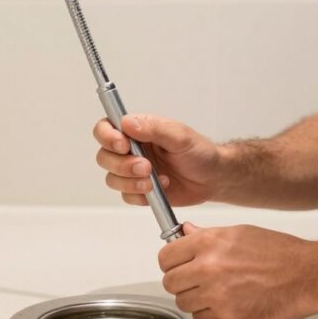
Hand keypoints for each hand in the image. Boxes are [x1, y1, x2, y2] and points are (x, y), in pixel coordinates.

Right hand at [92, 114, 224, 206]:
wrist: (213, 178)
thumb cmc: (199, 152)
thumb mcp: (180, 136)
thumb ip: (154, 128)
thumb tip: (126, 122)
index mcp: (138, 130)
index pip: (106, 127)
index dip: (107, 137)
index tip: (122, 146)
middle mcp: (131, 149)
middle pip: (104, 156)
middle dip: (122, 165)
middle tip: (146, 167)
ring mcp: (133, 171)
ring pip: (112, 178)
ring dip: (129, 182)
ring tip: (153, 181)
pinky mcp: (139, 190)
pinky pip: (126, 196)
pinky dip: (140, 195)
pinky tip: (160, 188)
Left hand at [158, 223, 317, 318]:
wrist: (306, 275)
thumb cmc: (280, 253)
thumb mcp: (239, 233)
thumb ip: (207, 235)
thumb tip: (186, 232)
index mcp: (209, 242)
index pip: (166, 256)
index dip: (170, 261)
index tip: (176, 264)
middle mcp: (209, 267)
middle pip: (170, 282)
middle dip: (179, 281)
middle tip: (193, 279)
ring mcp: (216, 293)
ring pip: (183, 302)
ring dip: (193, 299)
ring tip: (212, 291)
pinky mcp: (227, 315)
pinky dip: (208, 314)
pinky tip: (221, 303)